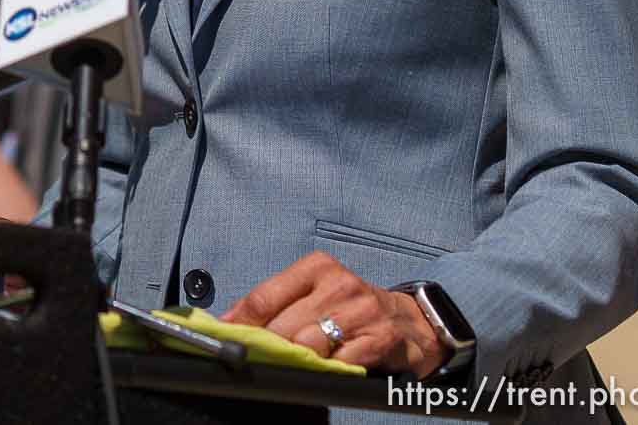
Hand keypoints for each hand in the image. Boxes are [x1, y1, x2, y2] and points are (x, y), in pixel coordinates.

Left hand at [219, 251, 448, 376]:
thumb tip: (228, 321)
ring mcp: (363, 311)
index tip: (228, 337)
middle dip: (270, 347)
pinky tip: (329, 368)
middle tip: (263, 357)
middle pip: (284, 326)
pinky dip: (329, 370)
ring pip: (310, 345)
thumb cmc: (348, 307)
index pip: (265, 296)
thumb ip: (272, 303)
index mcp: (316, 267)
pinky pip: (341, 363)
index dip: (242, 322)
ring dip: (299, 360)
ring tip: (299, 362)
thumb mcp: (311, 292)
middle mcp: (340, 284)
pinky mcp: (382, 339)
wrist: (409, 321)